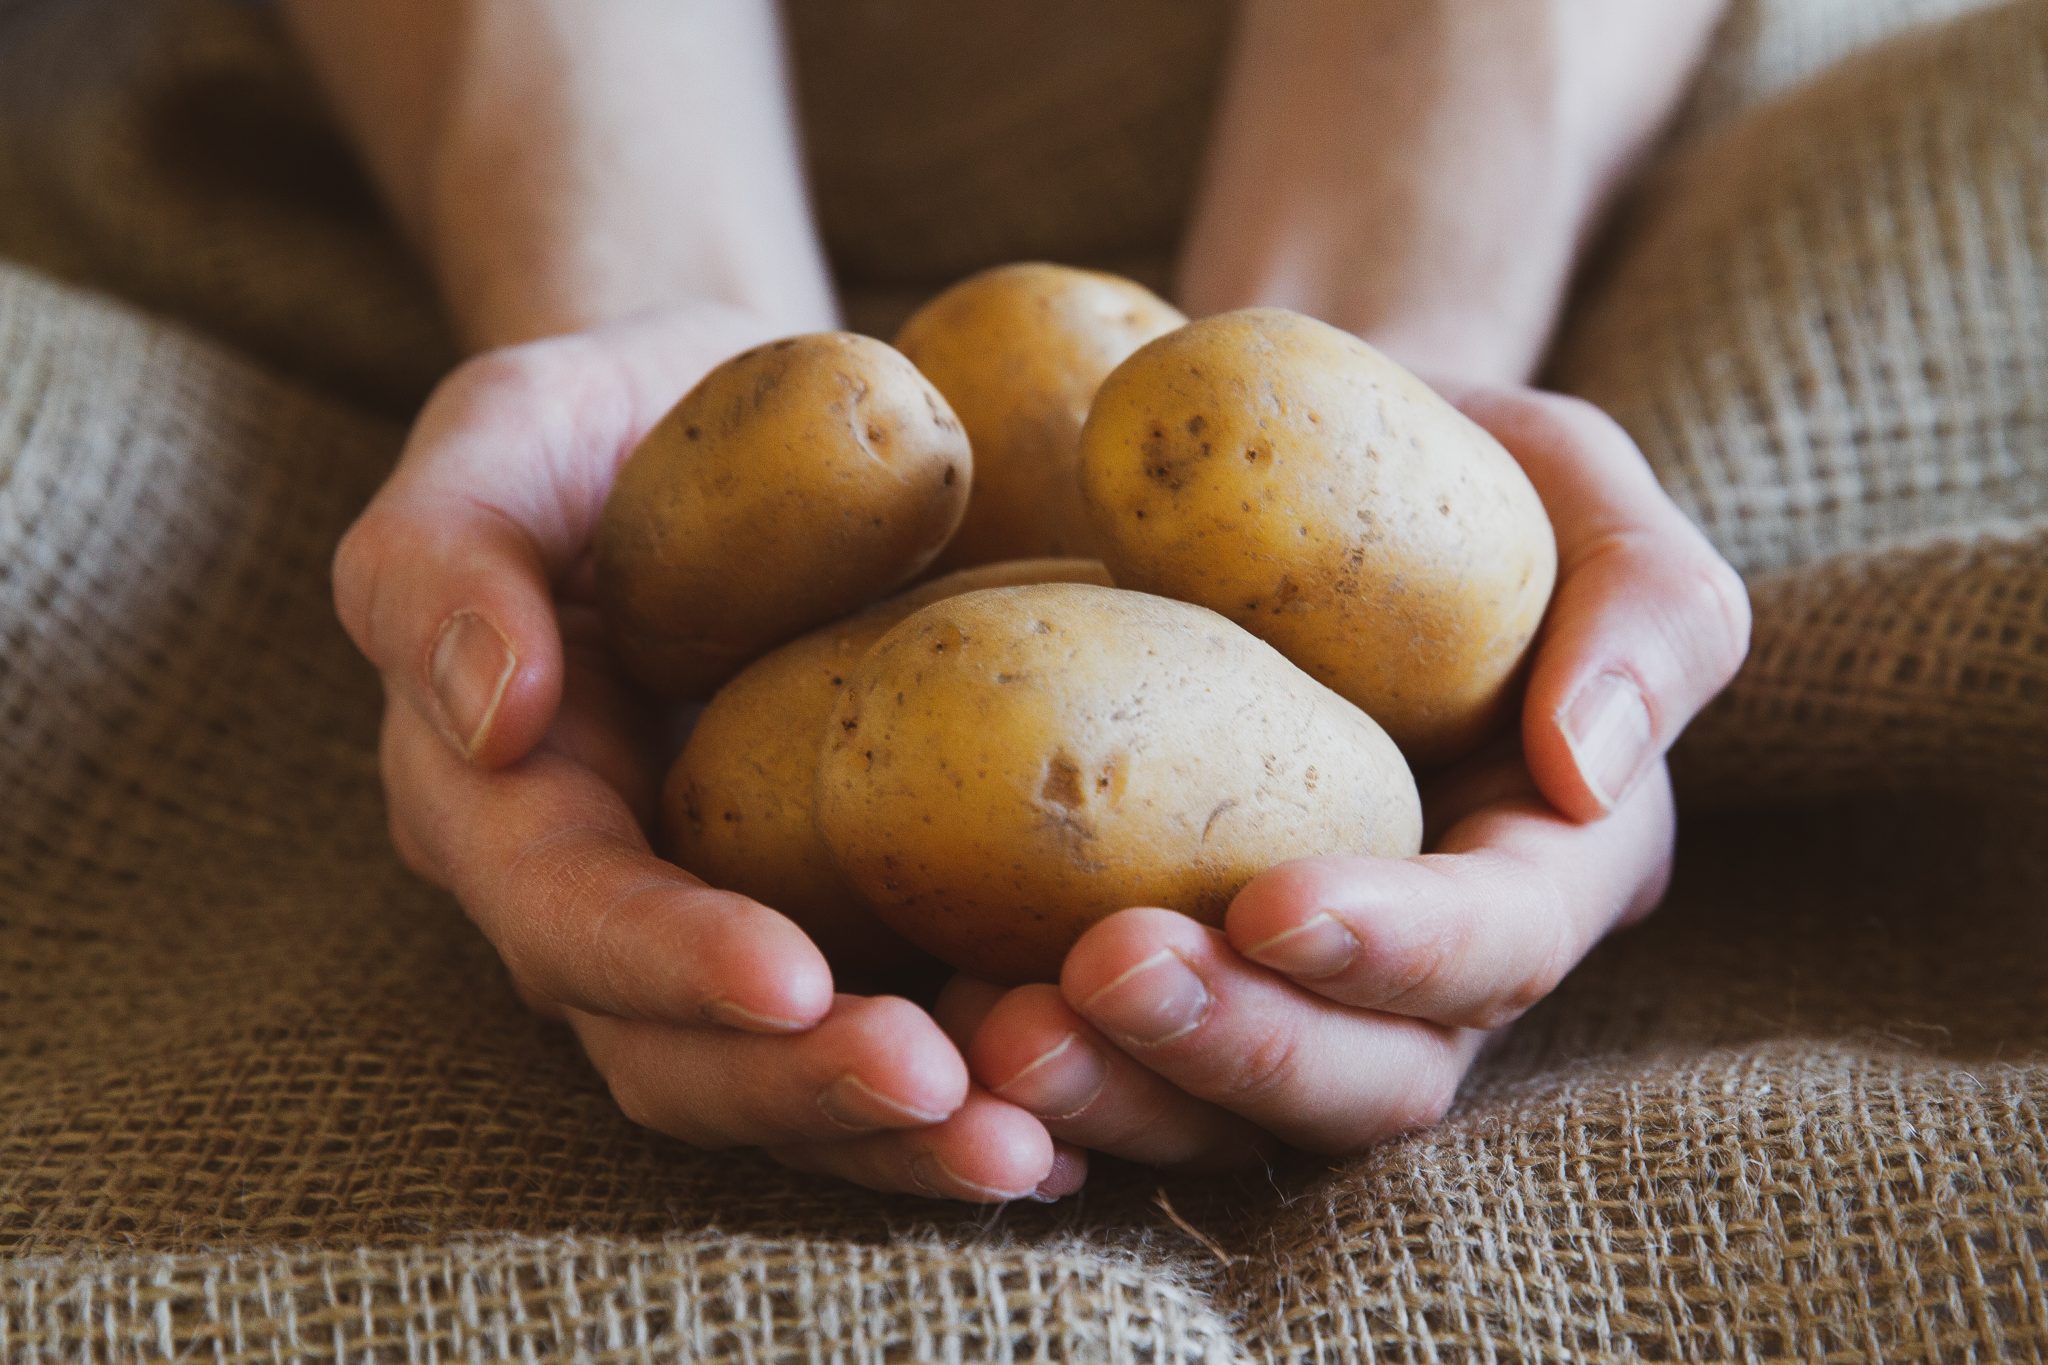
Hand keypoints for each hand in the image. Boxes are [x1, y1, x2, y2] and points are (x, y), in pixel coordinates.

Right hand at [337, 308, 1076, 1200]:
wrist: (714, 419)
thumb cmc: (595, 421)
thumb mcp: (495, 442)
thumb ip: (444, 568)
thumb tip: (492, 714)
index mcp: (506, 812)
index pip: (569, 921)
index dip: (668, 966)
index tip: (795, 981)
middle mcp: (610, 904)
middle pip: (682, 1054)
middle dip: (806, 1095)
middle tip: (955, 1108)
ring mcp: (731, 922)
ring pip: (791, 1076)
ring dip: (903, 1133)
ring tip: (1038, 1147)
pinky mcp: (845, 912)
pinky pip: (895, 1020)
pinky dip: (978, 1074)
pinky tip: (1089, 1100)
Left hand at [955, 388, 1750, 1163]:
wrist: (1284, 473)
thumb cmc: (1445, 461)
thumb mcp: (1573, 478)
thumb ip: (1646, 603)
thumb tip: (1586, 769)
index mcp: (1552, 859)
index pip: (1500, 943)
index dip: (1400, 949)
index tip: (1272, 905)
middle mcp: (1430, 962)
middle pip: (1365, 1076)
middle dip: (1239, 1050)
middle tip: (1101, 979)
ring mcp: (1296, 987)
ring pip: (1232, 1108)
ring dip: (1120, 1091)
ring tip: (1001, 1035)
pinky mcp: (1179, 975)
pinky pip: (1120, 1063)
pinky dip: (1048, 1068)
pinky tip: (949, 1027)